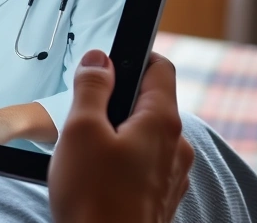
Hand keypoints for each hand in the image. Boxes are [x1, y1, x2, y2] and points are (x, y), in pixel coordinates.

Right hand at [48, 50, 194, 222]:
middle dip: (118, 101)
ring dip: (119, 134)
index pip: (160, 67)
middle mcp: (176, 146)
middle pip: (150, 103)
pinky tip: (98, 176)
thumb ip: (92, 88)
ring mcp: (172, 175)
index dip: (133, 56)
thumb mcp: (81, 130)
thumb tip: (99, 59)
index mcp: (162, 122)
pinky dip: (123, 161)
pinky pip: (144, 164)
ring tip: (86, 151)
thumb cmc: (94, 199)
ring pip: (146, 136)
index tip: (106, 64)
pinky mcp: (161, 197)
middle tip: (84, 114)